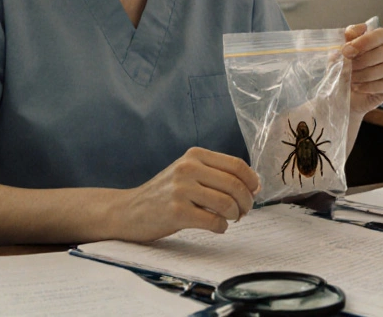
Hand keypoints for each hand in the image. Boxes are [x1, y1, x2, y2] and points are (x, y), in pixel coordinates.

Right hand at [115, 147, 260, 241]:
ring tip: (230, 219)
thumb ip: (215, 173)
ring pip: (226, 203)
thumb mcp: (187, 173)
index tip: (254, 192)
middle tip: (244, 211)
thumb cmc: (164, 194)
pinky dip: (221, 227)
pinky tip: (217, 227)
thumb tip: (253, 185)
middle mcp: (187, 168)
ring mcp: (180, 190)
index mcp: (194, 155)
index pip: (236, 165)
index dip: (252, 181)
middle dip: (247, 201)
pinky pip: (213, 221)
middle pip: (234, 184)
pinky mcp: (176, 212)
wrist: (128, 211)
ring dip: (235, 215)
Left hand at [342, 22, 382, 113]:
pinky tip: (357, 87)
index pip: (382, 34)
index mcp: (379, 41)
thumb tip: (355, 31)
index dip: (366, 40)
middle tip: (349, 65)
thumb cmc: (342, 69)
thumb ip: (346, 39)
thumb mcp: (339, 52)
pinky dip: (369, 86)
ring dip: (365, 74)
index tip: (348, 49)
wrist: (339, 93)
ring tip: (351, 78)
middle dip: (365, 59)